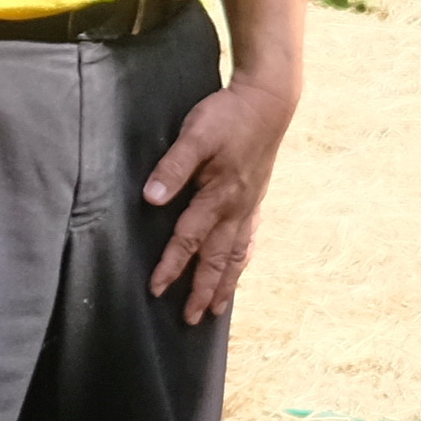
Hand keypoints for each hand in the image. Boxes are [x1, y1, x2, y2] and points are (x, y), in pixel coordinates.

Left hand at [141, 72, 297, 323]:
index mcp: (219, 195)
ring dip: (225, 283)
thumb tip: (152, 198)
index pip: (189, 238)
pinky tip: (238, 269)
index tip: (156, 289)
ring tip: (216, 308)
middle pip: (217, 258)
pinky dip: (242, 260)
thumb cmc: (228, 116)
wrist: (269, 101)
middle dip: (203, 290)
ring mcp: (249, 206)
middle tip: (192, 319)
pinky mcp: (255, 199)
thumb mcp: (196, 134)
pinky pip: (249, 239)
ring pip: (236, 254)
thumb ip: (174, 167)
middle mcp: (236, 208)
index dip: (171, 265)